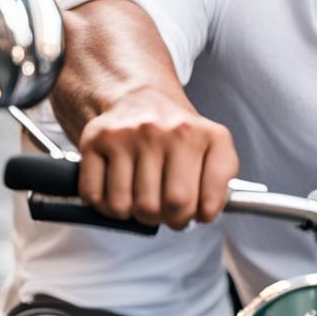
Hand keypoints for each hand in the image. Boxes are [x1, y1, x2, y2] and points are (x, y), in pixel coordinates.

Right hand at [77, 84, 238, 228]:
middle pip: (165, 207)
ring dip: (133, 212)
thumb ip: (221, 181)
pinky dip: (105, 204)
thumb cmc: (177, 133)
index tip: (194, 210)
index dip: (197, 216)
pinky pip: (95, 196)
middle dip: (165, 218)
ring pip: (126, 206)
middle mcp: (165, 130)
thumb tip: (205, 212)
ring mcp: (128, 134)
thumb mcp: (214, 147)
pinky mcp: (96, 140)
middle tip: (165, 206)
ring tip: (142, 194)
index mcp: (202, 135)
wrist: (139, 97)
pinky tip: (119, 188)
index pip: (202, 203)